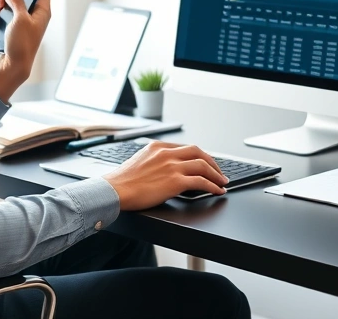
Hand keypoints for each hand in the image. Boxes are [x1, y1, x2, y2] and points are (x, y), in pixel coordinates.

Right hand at [0, 0, 52, 101]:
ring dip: (0, 5)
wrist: (13, 67)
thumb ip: (17, 1)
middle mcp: (35, 14)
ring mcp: (24, 21)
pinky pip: (5, 15)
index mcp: (43, 10)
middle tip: (1, 1)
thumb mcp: (20, 18)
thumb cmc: (22, 44)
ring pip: (11, 4)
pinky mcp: (15, 28)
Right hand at [102, 141, 228, 209]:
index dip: (200, 156)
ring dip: (216, 175)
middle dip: (212, 162)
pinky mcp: (175, 181)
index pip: (186, 148)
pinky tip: (217, 191)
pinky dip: (213, 186)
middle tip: (219, 172)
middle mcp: (166, 153)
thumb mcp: (139, 161)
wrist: (114, 190)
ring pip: (203, 165)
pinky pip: (201, 182)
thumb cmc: (122, 181)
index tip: (206, 163)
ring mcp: (172, 166)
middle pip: (198, 152)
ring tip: (222, 182)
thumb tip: (165, 169)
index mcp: (158, 146)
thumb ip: (154, 161)